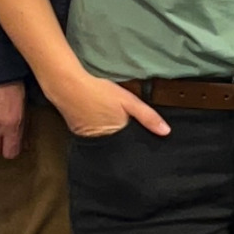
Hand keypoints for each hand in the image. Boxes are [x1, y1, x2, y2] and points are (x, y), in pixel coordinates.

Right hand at [51, 74, 170, 139]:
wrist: (67, 86)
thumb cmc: (99, 92)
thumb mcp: (129, 101)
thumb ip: (148, 116)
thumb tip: (166, 132)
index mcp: (116, 137)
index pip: (131, 148)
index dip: (139, 144)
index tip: (146, 143)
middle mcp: (102, 143)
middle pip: (119, 147)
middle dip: (126, 143)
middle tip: (130, 133)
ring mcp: (89, 139)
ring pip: (106, 142)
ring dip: (112, 138)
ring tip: (117, 127)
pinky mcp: (79, 133)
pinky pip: (94, 137)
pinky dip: (99, 132)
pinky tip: (101, 122)